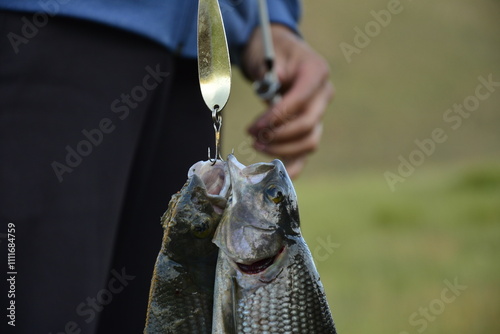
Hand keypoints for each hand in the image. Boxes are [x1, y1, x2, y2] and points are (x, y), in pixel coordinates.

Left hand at [241, 24, 333, 177]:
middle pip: (308, 124)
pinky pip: (306, 148)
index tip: (254, 128)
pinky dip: (294, 163)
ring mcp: (320, 111)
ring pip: (309, 140)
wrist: (278, 52)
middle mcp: (324, 93)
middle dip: (278, 136)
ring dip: (283, 149)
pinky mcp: (310, 125)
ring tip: (257, 145)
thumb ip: (268, 77)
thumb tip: (270, 99)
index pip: (300, 101)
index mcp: (316, 71)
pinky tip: (277, 171)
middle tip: (253, 137)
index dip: (277, 118)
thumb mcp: (266, 56)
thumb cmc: (270, 51)